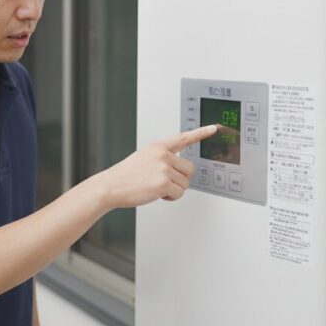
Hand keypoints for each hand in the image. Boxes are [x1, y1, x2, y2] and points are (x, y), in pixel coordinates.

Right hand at [96, 125, 216, 207]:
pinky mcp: (164, 183)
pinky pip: (179, 193)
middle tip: (163, 182)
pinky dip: (170, 197)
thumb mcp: (143, 158)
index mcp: (158, 147)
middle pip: (189, 169)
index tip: (213, 128)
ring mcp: (164, 168)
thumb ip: (161, 158)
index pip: (183, 138)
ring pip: (184, 183)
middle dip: (179, 179)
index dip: (200, 133)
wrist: (111, 186)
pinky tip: (157, 194)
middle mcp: (163, 155)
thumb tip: (176, 169)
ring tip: (155, 188)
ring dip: (173, 190)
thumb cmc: (125, 176)